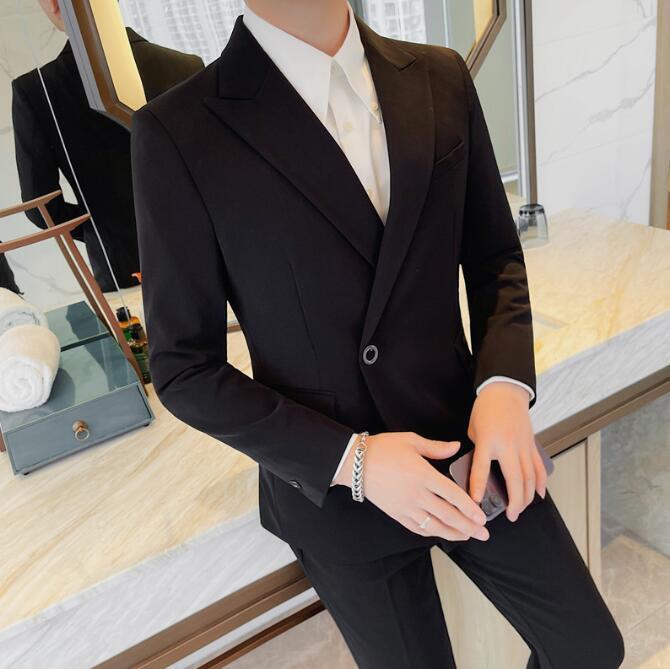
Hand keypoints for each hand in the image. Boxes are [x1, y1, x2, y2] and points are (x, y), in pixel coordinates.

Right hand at [333, 431, 489, 541]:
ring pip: (435, 526)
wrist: (354, 463)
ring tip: (467, 537)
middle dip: (468, 527)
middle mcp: (416, 494)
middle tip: (483, 534)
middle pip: (448, 515)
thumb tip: (457, 446)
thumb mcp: (411, 441)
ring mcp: (406, 507)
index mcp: (423, 475)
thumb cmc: (383, 448)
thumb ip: (436, 447)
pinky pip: (418, 528)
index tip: (482, 517)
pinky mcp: (396, 513)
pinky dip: (432, 533)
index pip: (453, 495)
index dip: (470, 508)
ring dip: (454, 534)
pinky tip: (441, 534)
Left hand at [467, 381, 546, 521]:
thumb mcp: (474, 430)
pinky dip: (540, 482)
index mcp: (488, 441)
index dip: (478, 488)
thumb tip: (481, 474)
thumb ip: (478, 452)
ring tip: (520, 509)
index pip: (481, 469)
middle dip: (514, 502)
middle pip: (514, 480)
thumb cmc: (486, 410)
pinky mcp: (532, 445)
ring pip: (530, 477)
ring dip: (527, 497)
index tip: (475, 503)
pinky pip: (538, 467)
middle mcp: (508, 445)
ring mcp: (523, 446)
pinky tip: (537, 494)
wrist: (505, 391)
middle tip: (510, 516)